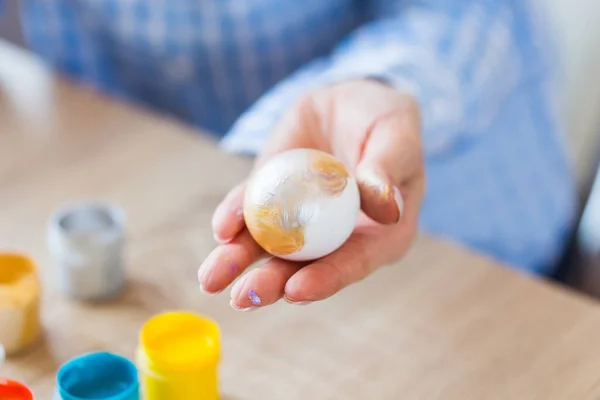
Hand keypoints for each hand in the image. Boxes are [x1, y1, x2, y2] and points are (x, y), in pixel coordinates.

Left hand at [198, 79, 424, 309]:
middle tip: (243, 297)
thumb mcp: (397, 135)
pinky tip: (222, 228)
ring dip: (240, 262)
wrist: (348, 99)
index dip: (327, 278)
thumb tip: (387, 209)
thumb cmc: (386, 120)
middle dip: (272, 283)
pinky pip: (252, 211)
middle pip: (306, 266)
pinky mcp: (275, 197)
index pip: (355, 262)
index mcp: (380, 233)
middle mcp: (339, 235)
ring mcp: (303, 219)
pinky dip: (235, 218)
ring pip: (271, 246)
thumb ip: (389, 169)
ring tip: (211, 279)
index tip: (296, 289)